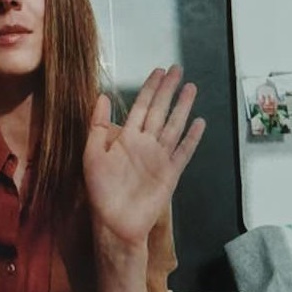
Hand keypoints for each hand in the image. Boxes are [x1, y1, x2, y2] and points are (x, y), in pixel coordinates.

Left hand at [83, 65, 204, 251]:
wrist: (116, 222)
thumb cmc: (101, 191)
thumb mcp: (92, 154)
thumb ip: (98, 126)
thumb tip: (103, 96)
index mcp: (125, 138)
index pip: (140, 106)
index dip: (149, 88)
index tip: (158, 71)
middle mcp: (144, 144)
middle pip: (159, 110)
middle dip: (168, 90)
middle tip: (178, 69)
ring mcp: (159, 157)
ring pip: (174, 125)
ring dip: (183, 107)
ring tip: (192, 88)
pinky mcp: (171, 173)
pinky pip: (184, 152)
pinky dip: (192, 138)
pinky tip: (200, 123)